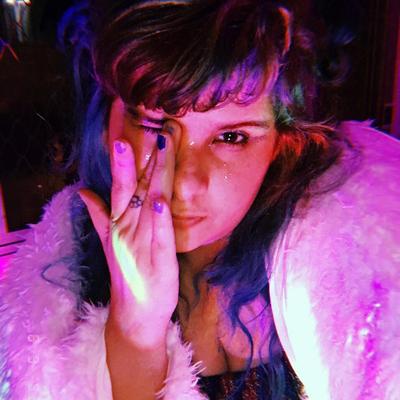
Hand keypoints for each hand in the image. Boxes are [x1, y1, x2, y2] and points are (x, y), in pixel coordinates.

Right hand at [78, 101, 177, 346]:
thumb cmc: (130, 273)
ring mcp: (141, 244)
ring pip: (147, 205)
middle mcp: (128, 228)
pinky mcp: (159, 261)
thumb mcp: (112, 241)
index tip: (127, 127)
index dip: (125, 157)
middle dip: (135, 156)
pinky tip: (160, 200)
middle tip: (142, 126)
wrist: (136, 313)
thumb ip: (99, 215)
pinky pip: (160, 236)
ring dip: (150, 177)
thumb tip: (83, 191)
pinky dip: (160, 219)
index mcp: (120, 221)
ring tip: (156, 149)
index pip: (122, 183)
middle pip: (131, 188)